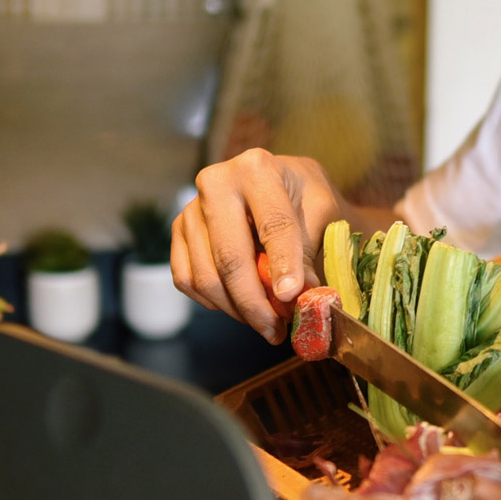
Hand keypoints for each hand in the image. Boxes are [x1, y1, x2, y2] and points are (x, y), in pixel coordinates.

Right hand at [173, 150, 350, 340]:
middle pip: (230, 258)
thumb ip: (307, 251)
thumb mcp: (321, 214)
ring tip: (266, 320)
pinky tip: (238, 304)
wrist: (283, 189)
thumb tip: (298, 296)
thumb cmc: (305, 199)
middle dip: (255, 304)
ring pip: (206, 277)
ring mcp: (191, 209)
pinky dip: (213, 302)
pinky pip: (187, 280)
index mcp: (257, 169)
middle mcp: (215, 183)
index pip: (271, 225)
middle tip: (277, 330)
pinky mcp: (179, 232)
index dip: (283, 266)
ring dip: (237, 310)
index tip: (291, 299)